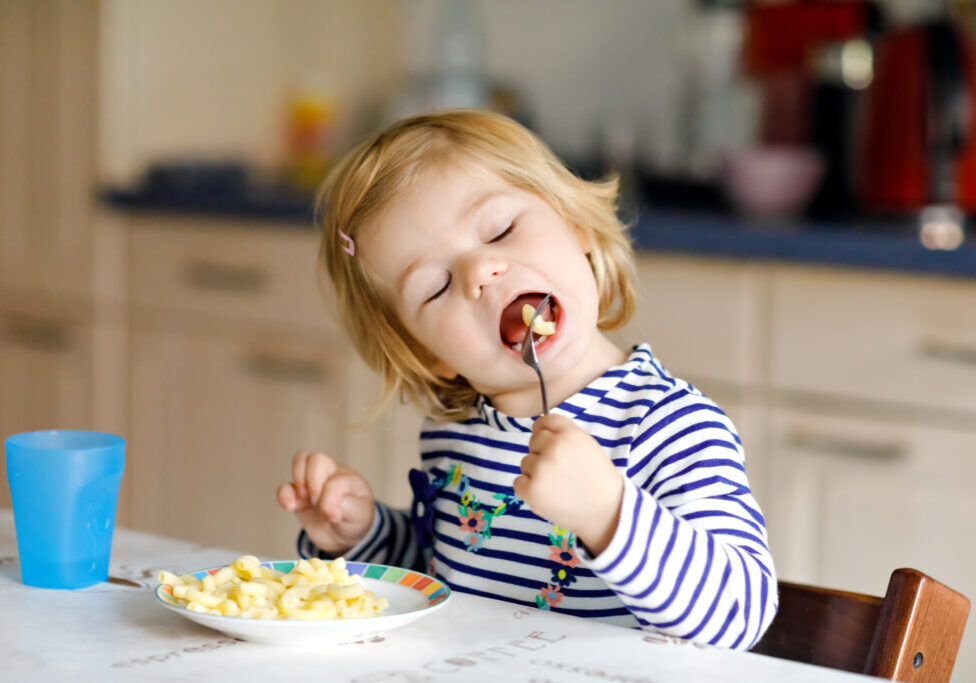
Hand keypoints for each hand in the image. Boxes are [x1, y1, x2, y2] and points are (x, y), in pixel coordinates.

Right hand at [276, 450, 374, 555]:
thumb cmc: (355, 520)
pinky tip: (289, 506)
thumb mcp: (359, 515)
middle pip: (316, 459)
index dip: (330, 499)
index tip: (334, 516)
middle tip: (317, 503)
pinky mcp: (298, 497)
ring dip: (298, 480)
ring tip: (304, 500)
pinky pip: (285, 487)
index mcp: (347, 478)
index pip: (335, 479)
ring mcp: (312, 484)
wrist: (344, 535)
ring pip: (300, 461)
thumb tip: (326, 509)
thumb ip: (346, 508)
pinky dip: (283, 495)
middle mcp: (329, 475)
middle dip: (313, 482)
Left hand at [514, 414, 622, 555]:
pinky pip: (519, 482)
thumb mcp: (588, 446)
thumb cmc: (597, 480)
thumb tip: (538, 429)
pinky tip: (548, 494)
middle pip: (533, 440)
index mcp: (570, 434)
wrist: (605, 512)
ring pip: (525, 462)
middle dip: (542, 452)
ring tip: (558, 484)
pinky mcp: (531, 490)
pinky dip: (529, 489)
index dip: (545, 431)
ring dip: (536, 472)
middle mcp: (554, 447)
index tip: (549, 442)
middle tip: (560, 470)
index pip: (544, 420)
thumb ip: (564, 434)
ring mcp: (541, 469)